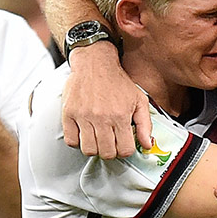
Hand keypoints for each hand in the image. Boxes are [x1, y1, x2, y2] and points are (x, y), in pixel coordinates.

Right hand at [63, 41, 151, 158]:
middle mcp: (101, 118)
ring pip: (88, 149)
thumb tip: (147, 144)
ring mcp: (83, 117)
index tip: (124, 144)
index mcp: (120, 116)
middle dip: (111, 151)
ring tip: (99, 139)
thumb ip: (145, 124)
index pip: (124, 150)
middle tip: (111, 143)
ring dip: (95, 148)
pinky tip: (85, 134)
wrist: (95, 64)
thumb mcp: (139, 100)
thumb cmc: (118, 82)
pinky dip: (78, 142)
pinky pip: (70, 140)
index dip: (126, 150)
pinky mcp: (68, 114)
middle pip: (106, 153)